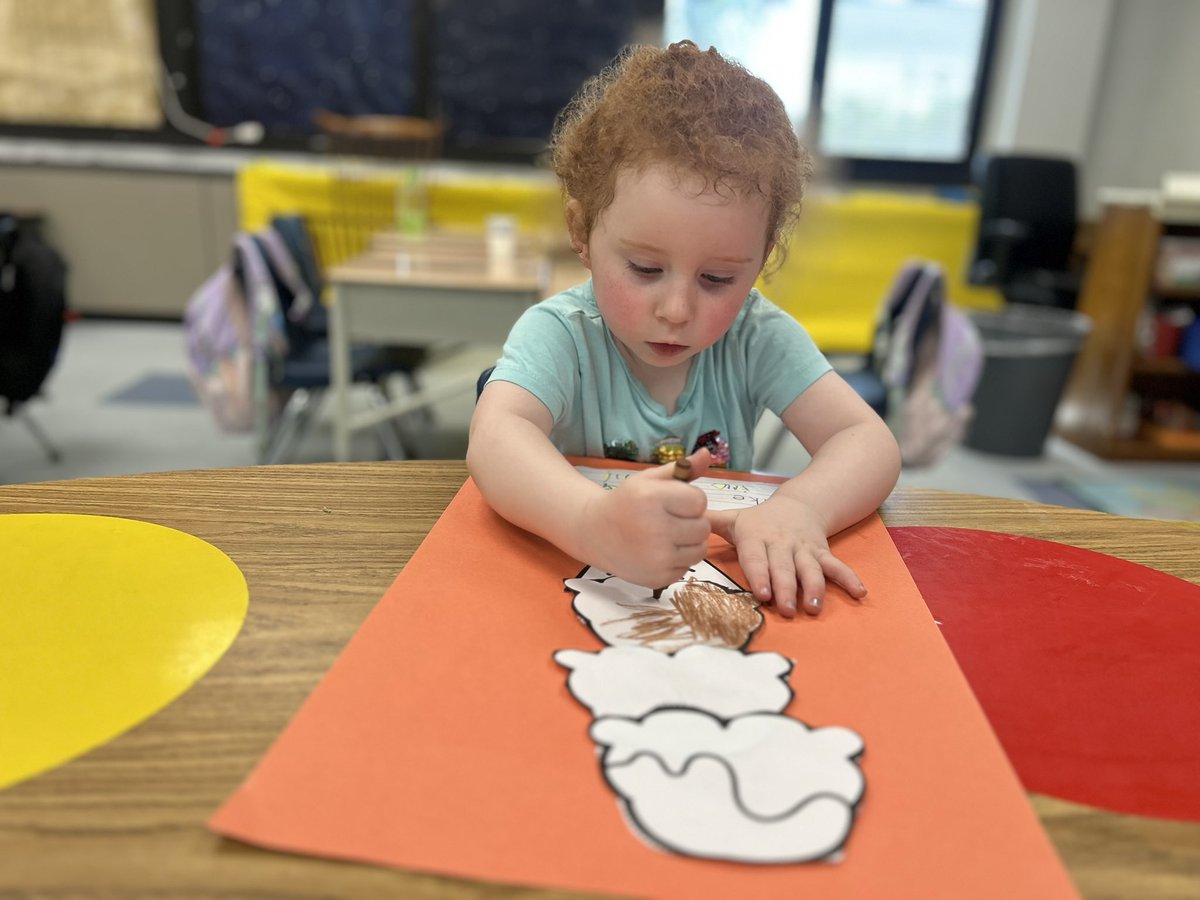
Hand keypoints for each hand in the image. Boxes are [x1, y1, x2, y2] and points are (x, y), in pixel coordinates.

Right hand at [578, 450, 713, 588]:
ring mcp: (656, 558)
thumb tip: (708, 454)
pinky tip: (659, 552)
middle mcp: (654, 529)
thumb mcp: (648, 480)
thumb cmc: (626, 502)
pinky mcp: (658, 579)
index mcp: (651, 499)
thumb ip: (681, 468)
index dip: (689, 500)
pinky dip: (678, 560)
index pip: (700, 501)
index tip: (672, 502)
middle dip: (691, 521)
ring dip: (689, 542)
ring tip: (667, 536)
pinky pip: (687, 567)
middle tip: (669, 520)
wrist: (595, 533)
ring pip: (700, 549)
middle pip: (703, 527)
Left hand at [707, 493, 865, 617]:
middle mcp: (781, 544)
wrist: (798, 504)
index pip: (757, 558)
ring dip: (814, 588)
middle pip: (784, 568)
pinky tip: (859, 592)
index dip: (760, 574)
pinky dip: (849, 578)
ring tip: (814, 607)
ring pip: (810, 569)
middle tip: (785, 609)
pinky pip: (836, 566)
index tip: (762, 593)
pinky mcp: (821, 553)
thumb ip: (711, 523)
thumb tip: (686, 525)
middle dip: (785, 588)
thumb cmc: (758, 520)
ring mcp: (803, 549)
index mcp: (756, 537)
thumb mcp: (733, 518)